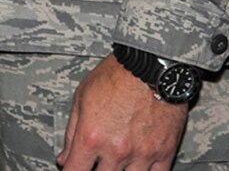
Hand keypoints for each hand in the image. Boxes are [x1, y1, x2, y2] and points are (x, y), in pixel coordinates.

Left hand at [58, 55, 188, 169]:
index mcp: (91, 137)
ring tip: (117, 162)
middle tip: (97, 160)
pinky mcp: (164, 152)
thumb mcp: (81, 99)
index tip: (73, 167)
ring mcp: (142, 154)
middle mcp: (116, 150)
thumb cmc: (115, 77)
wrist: (150, 67)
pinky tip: (137, 166)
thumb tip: (64, 159)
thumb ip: (71, 134)